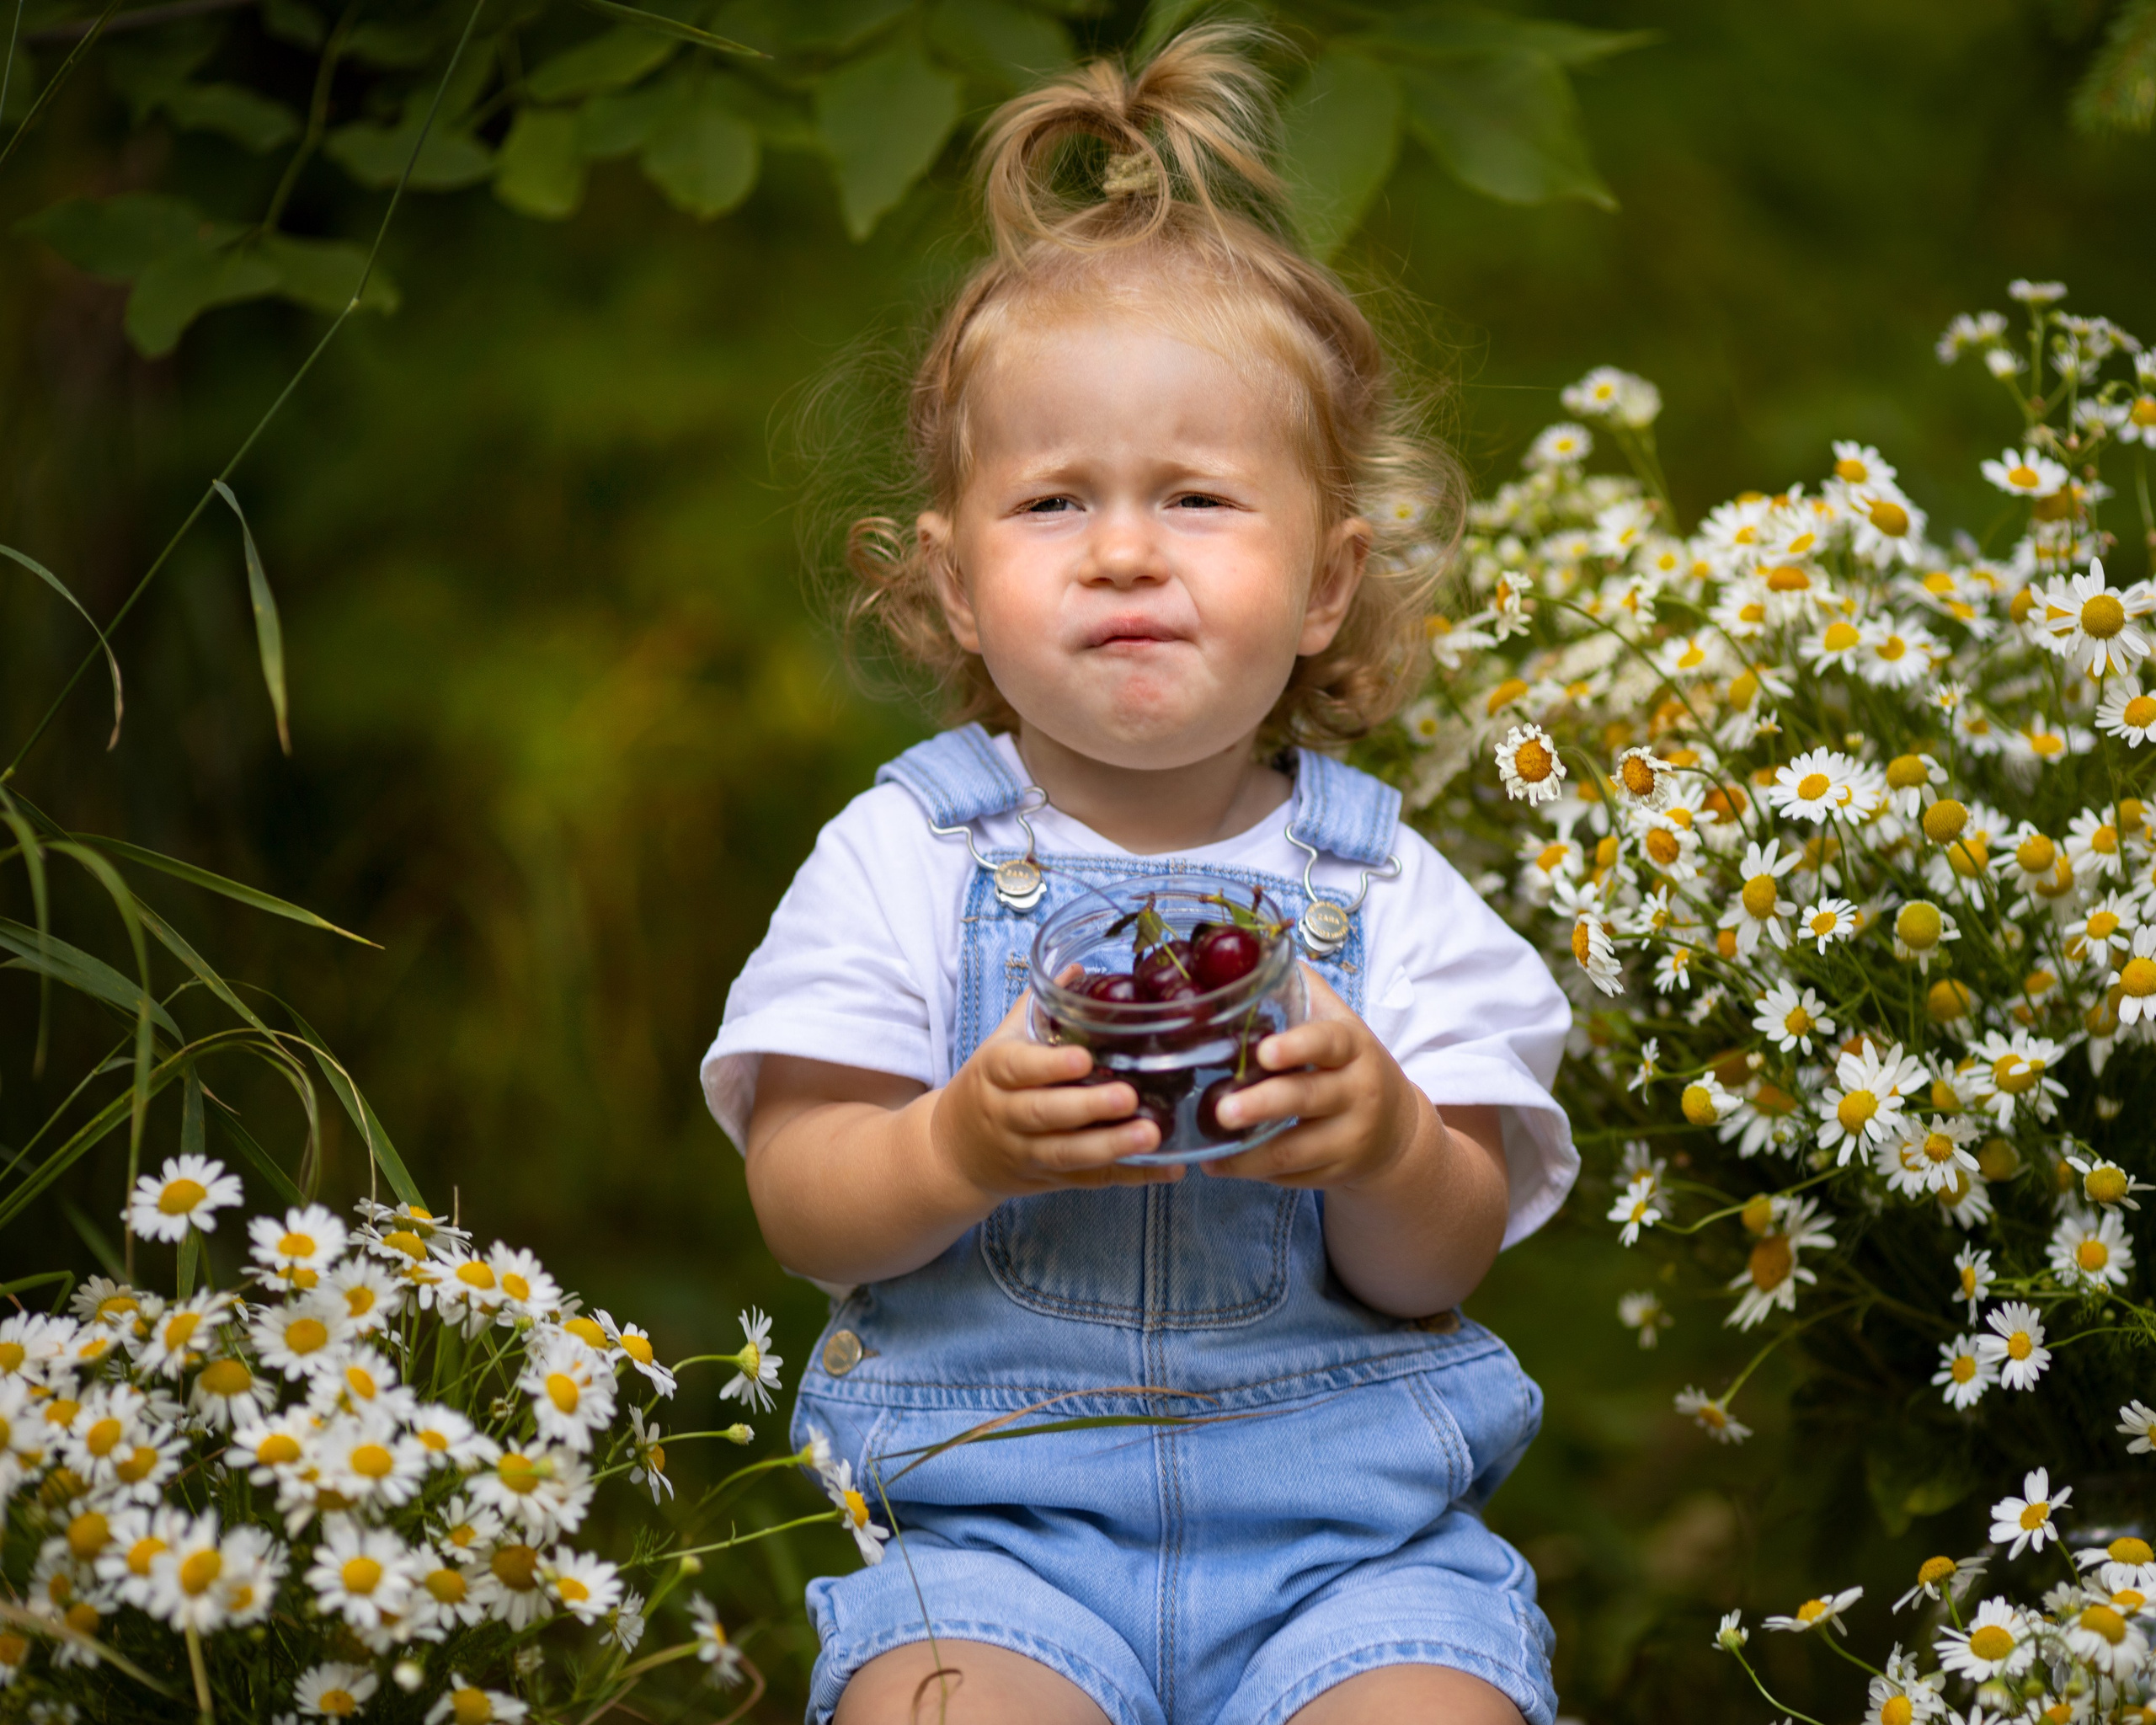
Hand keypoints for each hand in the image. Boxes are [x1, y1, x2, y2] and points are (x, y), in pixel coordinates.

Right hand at [929, 995, 1183, 1199]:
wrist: (954, 1151)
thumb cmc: (988, 1086)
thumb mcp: (1001, 1043)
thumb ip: (1039, 1008)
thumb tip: (1076, 967)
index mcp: (995, 1073)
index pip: (1017, 1068)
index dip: (1050, 1066)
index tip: (1083, 1058)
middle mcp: (1007, 1115)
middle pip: (1044, 1113)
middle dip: (1087, 1107)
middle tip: (1128, 1096)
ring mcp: (1027, 1152)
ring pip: (1066, 1153)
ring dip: (1111, 1146)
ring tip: (1152, 1134)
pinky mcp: (1049, 1181)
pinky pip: (1090, 1181)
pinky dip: (1129, 1176)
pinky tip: (1166, 1168)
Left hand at [1199, 969, 1428, 1188]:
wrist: (1396, 1129)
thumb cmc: (1349, 1064)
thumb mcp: (1338, 1025)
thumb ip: (1301, 992)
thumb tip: (1252, 947)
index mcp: (1352, 1047)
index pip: (1328, 1042)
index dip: (1298, 1046)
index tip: (1264, 1051)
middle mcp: (1357, 1092)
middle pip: (1306, 1099)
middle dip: (1261, 1105)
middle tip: (1221, 1111)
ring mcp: (1349, 1138)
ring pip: (1295, 1151)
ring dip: (1247, 1153)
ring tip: (1207, 1149)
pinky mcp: (1336, 1173)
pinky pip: (1291, 1177)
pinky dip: (1254, 1172)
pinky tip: (1220, 1164)